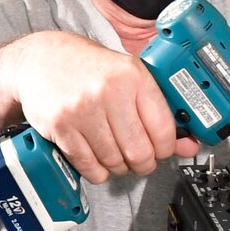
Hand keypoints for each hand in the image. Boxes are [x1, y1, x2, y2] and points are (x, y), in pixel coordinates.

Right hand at [0, 31, 196, 183]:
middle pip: (139, 152)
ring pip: (114, 162)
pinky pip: (89, 166)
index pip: (163, 129)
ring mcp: (82, 111)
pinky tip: (96, 157)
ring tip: (114, 153)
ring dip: (118, 166)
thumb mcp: (128, 77)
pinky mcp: (60, 127)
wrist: (41, 60)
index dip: (166, 148)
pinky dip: (97, 170)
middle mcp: (108, 92)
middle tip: (139, 159)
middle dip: (142, 163)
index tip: (161, 149)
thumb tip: (189, 145)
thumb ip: (159, 111)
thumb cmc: (87, 68)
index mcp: (132, 76)